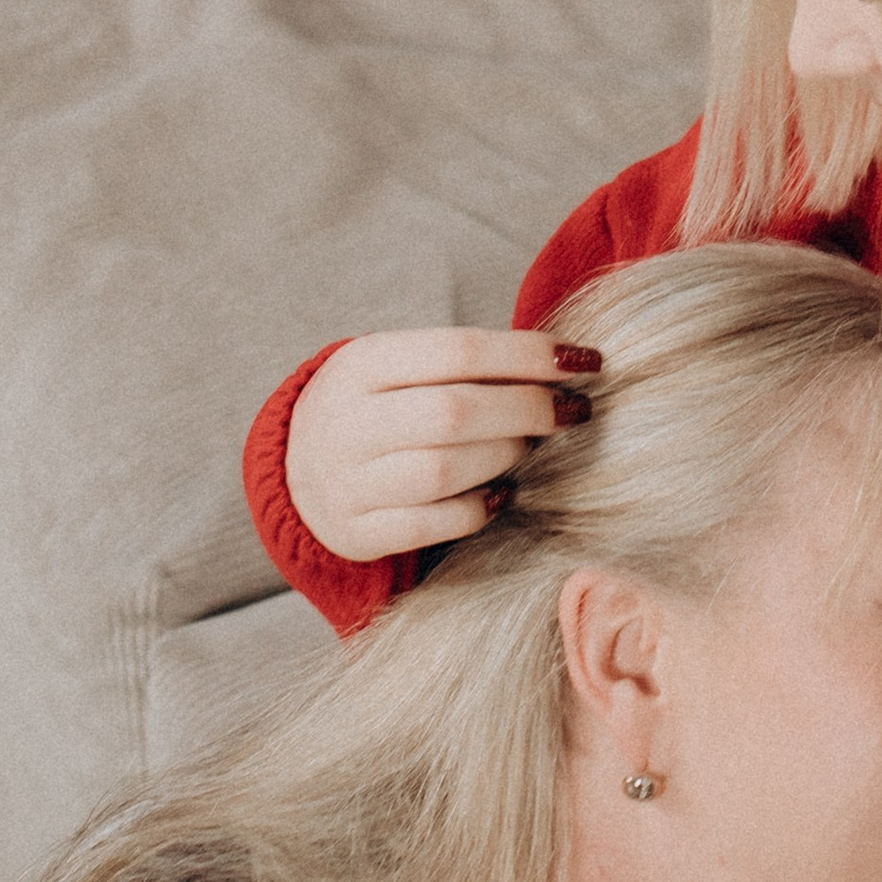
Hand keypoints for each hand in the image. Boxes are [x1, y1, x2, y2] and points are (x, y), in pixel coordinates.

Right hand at [285, 325, 599, 561]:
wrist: (296, 468)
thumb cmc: (378, 408)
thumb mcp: (401, 368)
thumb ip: (467, 363)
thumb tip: (564, 362)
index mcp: (363, 363)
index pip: (458, 351)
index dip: (529, 355)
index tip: (585, 361)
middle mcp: (348, 421)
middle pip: (456, 412)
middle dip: (530, 410)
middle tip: (572, 411)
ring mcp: (347, 481)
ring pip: (445, 470)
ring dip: (507, 457)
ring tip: (531, 448)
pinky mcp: (357, 531)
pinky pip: (433, 523)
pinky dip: (479, 508)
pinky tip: (502, 493)